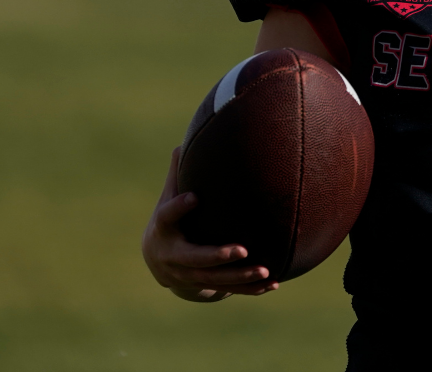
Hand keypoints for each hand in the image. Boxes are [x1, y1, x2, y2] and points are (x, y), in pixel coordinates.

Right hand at [141, 147, 278, 299]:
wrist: (159, 262)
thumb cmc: (170, 221)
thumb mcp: (167, 198)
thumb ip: (177, 175)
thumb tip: (183, 141)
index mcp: (164, 231)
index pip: (168, 216)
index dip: (179, 207)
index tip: (194, 196)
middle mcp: (174, 257)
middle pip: (196, 259)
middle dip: (219, 256)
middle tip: (242, 249)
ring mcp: (189, 276)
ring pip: (216, 280)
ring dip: (240, 277)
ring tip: (265, 270)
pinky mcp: (205, 286)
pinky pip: (229, 289)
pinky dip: (250, 289)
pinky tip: (272, 284)